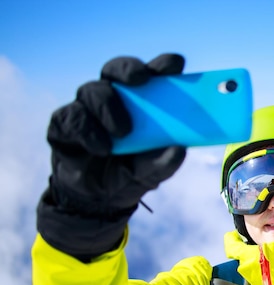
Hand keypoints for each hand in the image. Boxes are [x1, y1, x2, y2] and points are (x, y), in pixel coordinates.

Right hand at [37, 54, 186, 261]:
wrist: (96, 200)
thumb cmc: (128, 175)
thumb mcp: (149, 173)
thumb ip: (162, 163)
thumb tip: (179, 150)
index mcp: (140, 103)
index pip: (152, 75)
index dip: (162, 65)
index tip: (175, 65)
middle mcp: (112, 99)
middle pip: (116, 70)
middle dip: (129, 70)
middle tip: (142, 79)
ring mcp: (86, 108)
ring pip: (93, 90)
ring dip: (108, 107)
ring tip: (123, 132)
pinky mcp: (64, 124)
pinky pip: (71, 116)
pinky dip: (87, 130)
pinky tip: (101, 147)